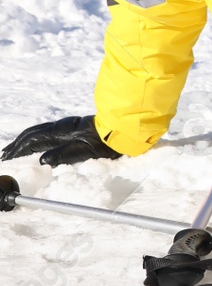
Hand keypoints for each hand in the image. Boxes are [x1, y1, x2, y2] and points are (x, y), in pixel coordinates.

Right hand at [2, 114, 120, 166]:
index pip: (31, 141)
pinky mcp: (74, 126)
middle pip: (32, 134)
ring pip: (39, 130)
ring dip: (25, 140)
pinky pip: (48, 130)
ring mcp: (67, 125)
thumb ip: (63, 155)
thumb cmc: (106, 142)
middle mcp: (61, 126)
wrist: (125, 128)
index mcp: (60, 132)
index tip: (5, 158)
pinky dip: (36, 136)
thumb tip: (40, 160)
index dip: (17, 150)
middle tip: (5, 154)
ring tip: (16, 149)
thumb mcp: (85, 151)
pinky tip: (36, 142)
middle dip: (17, 144)